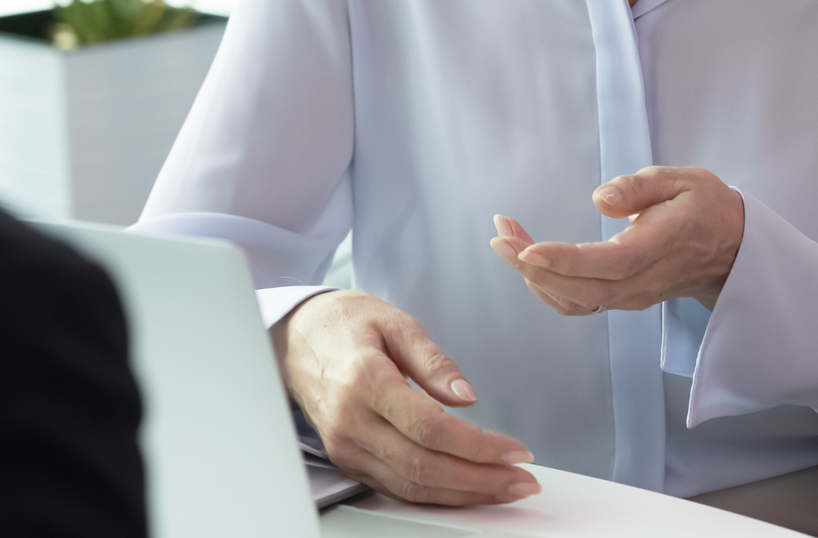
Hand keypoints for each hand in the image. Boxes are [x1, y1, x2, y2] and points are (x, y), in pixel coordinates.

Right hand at [270, 289, 540, 506]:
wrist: (294, 339)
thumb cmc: (344, 324)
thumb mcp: (394, 322)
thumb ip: (433, 361)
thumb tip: (466, 396)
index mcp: (365, 381)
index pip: (430, 429)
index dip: (478, 447)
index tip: (516, 450)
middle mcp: (351, 422)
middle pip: (424, 467)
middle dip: (481, 481)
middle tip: (524, 481)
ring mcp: (346, 447)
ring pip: (412, 486)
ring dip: (465, 495)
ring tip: (506, 489)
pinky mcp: (347, 460)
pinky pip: (397, 488)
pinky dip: (437, 494)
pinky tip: (468, 489)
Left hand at [490, 167, 744, 314]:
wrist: (731, 247)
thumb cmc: (704, 206)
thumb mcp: (683, 179)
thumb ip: (642, 186)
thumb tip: (601, 199)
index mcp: (662, 245)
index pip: (611, 263)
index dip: (566, 261)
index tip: (527, 249)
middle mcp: (645, 280)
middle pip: (585, 289)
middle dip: (535, 268)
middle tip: (500, 238)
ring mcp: (634, 296)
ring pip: (579, 301)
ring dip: (535, 277)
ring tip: (506, 241)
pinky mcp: (624, 299)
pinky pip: (581, 306)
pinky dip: (548, 290)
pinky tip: (529, 264)